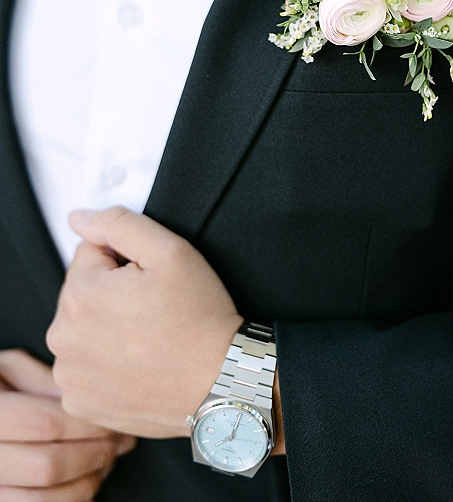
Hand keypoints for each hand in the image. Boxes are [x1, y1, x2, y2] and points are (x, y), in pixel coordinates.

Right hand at [0, 348, 134, 500]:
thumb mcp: (8, 369)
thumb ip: (42, 380)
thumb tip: (86, 397)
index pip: (45, 423)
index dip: (86, 423)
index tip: (112, 417)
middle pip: (47, 466)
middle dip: (93, 454)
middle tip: (119, 440)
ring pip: (44, 498)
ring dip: (86, 481)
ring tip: (107, 460)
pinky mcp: (2, 501)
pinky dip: (72, 498)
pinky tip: (86, 478)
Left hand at [46, 207, 242, 438]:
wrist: (220, 382)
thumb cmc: (199, 317)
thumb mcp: (170, 251)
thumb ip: (119, 223)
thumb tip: (79, 218)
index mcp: (81, 293)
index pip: (91, 254)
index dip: (127, 261)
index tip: (152, 282)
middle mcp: (64, 336)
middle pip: (84, 291)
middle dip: (113, 293)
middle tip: (154, 309)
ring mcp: (71, 374)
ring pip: (84, 329)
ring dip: (107, 327)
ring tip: (149, 336)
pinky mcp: (82, 402)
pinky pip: (87, 367)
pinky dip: (107, 364)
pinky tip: (138, 363)